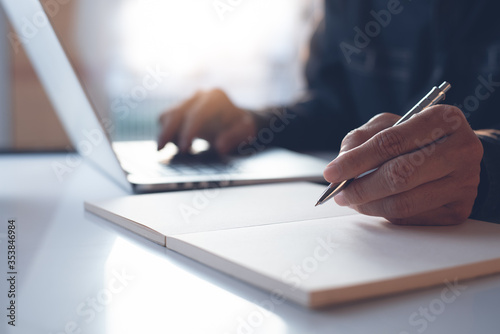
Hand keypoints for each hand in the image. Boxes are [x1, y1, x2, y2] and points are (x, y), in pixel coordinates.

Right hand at [157, 88, 255, 154]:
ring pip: (168, 114)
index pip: (197, 114)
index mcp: (216, 97)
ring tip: (164, 149)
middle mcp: (199, 95)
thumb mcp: (245, 131)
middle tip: (160, 150)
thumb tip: (220, 147)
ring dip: (164, 132)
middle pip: (177, 112)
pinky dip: (166, 131)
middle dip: (168, 131)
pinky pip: (166, 118)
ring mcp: (188, 100)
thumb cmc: (240, 126)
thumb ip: (234, 137)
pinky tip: (173, 144)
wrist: (235, 119)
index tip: (183, 149)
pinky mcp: (180, 108)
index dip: (188, 132)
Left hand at [323, 105, 483, 224]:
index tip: (331, 172)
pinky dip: (386, 214)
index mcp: (442, 119)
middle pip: (399, 175)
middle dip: (361, 188)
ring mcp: (464, 182)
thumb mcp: (390, 125)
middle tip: (339, 194)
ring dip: (369, 206)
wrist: (457, 156)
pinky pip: (412, 218)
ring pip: (404, 203)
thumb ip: (361, 139)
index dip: (356, 160)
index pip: (391, 142)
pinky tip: (376, 205)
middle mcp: (461, 149)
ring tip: (352, 201)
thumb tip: (340, 166)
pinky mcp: (459, 209)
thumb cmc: (417, 138)